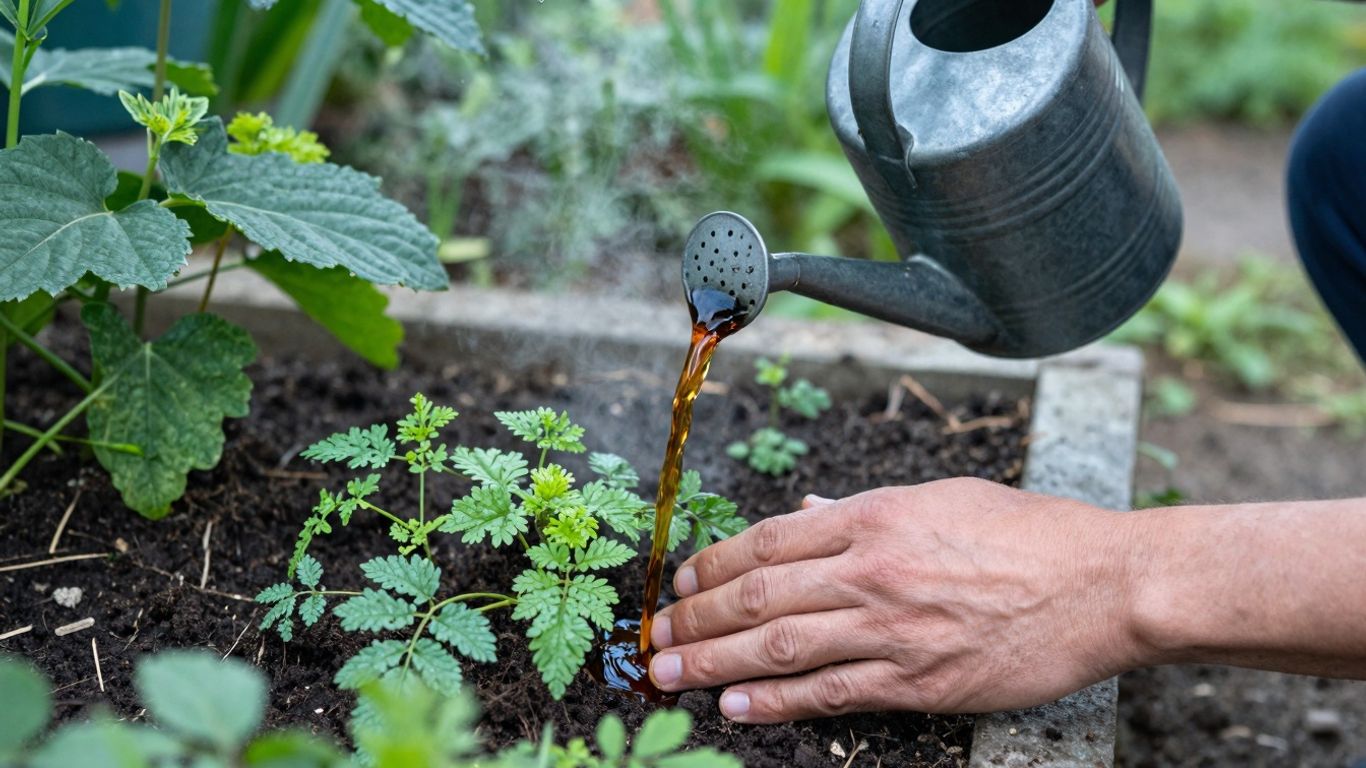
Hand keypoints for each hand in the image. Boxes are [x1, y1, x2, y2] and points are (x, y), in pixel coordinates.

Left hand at [647, 478, 1144, 722]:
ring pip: (780, 645)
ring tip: (668, 672)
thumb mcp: (943, 497)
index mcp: (877, 516)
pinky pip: (830, 693)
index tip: (680, 581)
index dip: (714, 564)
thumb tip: (805, 515)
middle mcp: (873, 569)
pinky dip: (775, 702)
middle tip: (654, 633)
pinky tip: (735, 707)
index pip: (769, 539)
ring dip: (714, 661)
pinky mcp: (920, 681)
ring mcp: (893, 629)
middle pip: (759, 594)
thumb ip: (864, 511)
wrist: (1107, 583)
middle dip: (695, 616)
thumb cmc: (1031, 534)